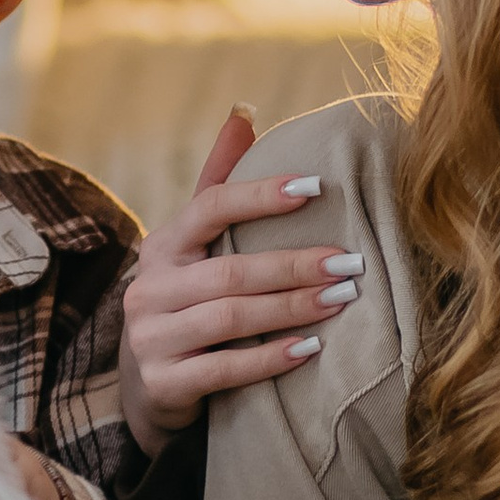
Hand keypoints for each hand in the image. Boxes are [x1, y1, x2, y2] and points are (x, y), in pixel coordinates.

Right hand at [120, 107, 355, 453]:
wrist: (148, 388)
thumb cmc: (186, 303)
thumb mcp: (193, 246)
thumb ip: (217, 182)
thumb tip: (245, 112)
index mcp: (162, 246)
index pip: (209, 207)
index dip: (261, 195)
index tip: (316, 187)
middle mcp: (148, 288)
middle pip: (230, 270)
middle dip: (295, 265)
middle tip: (351, 262)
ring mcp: (151, 338)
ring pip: (231, 317)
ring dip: (292, 308)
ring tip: (342, 299)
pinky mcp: (164, 383)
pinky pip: (224, 368)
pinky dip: (270, 358)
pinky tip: (311, 349)